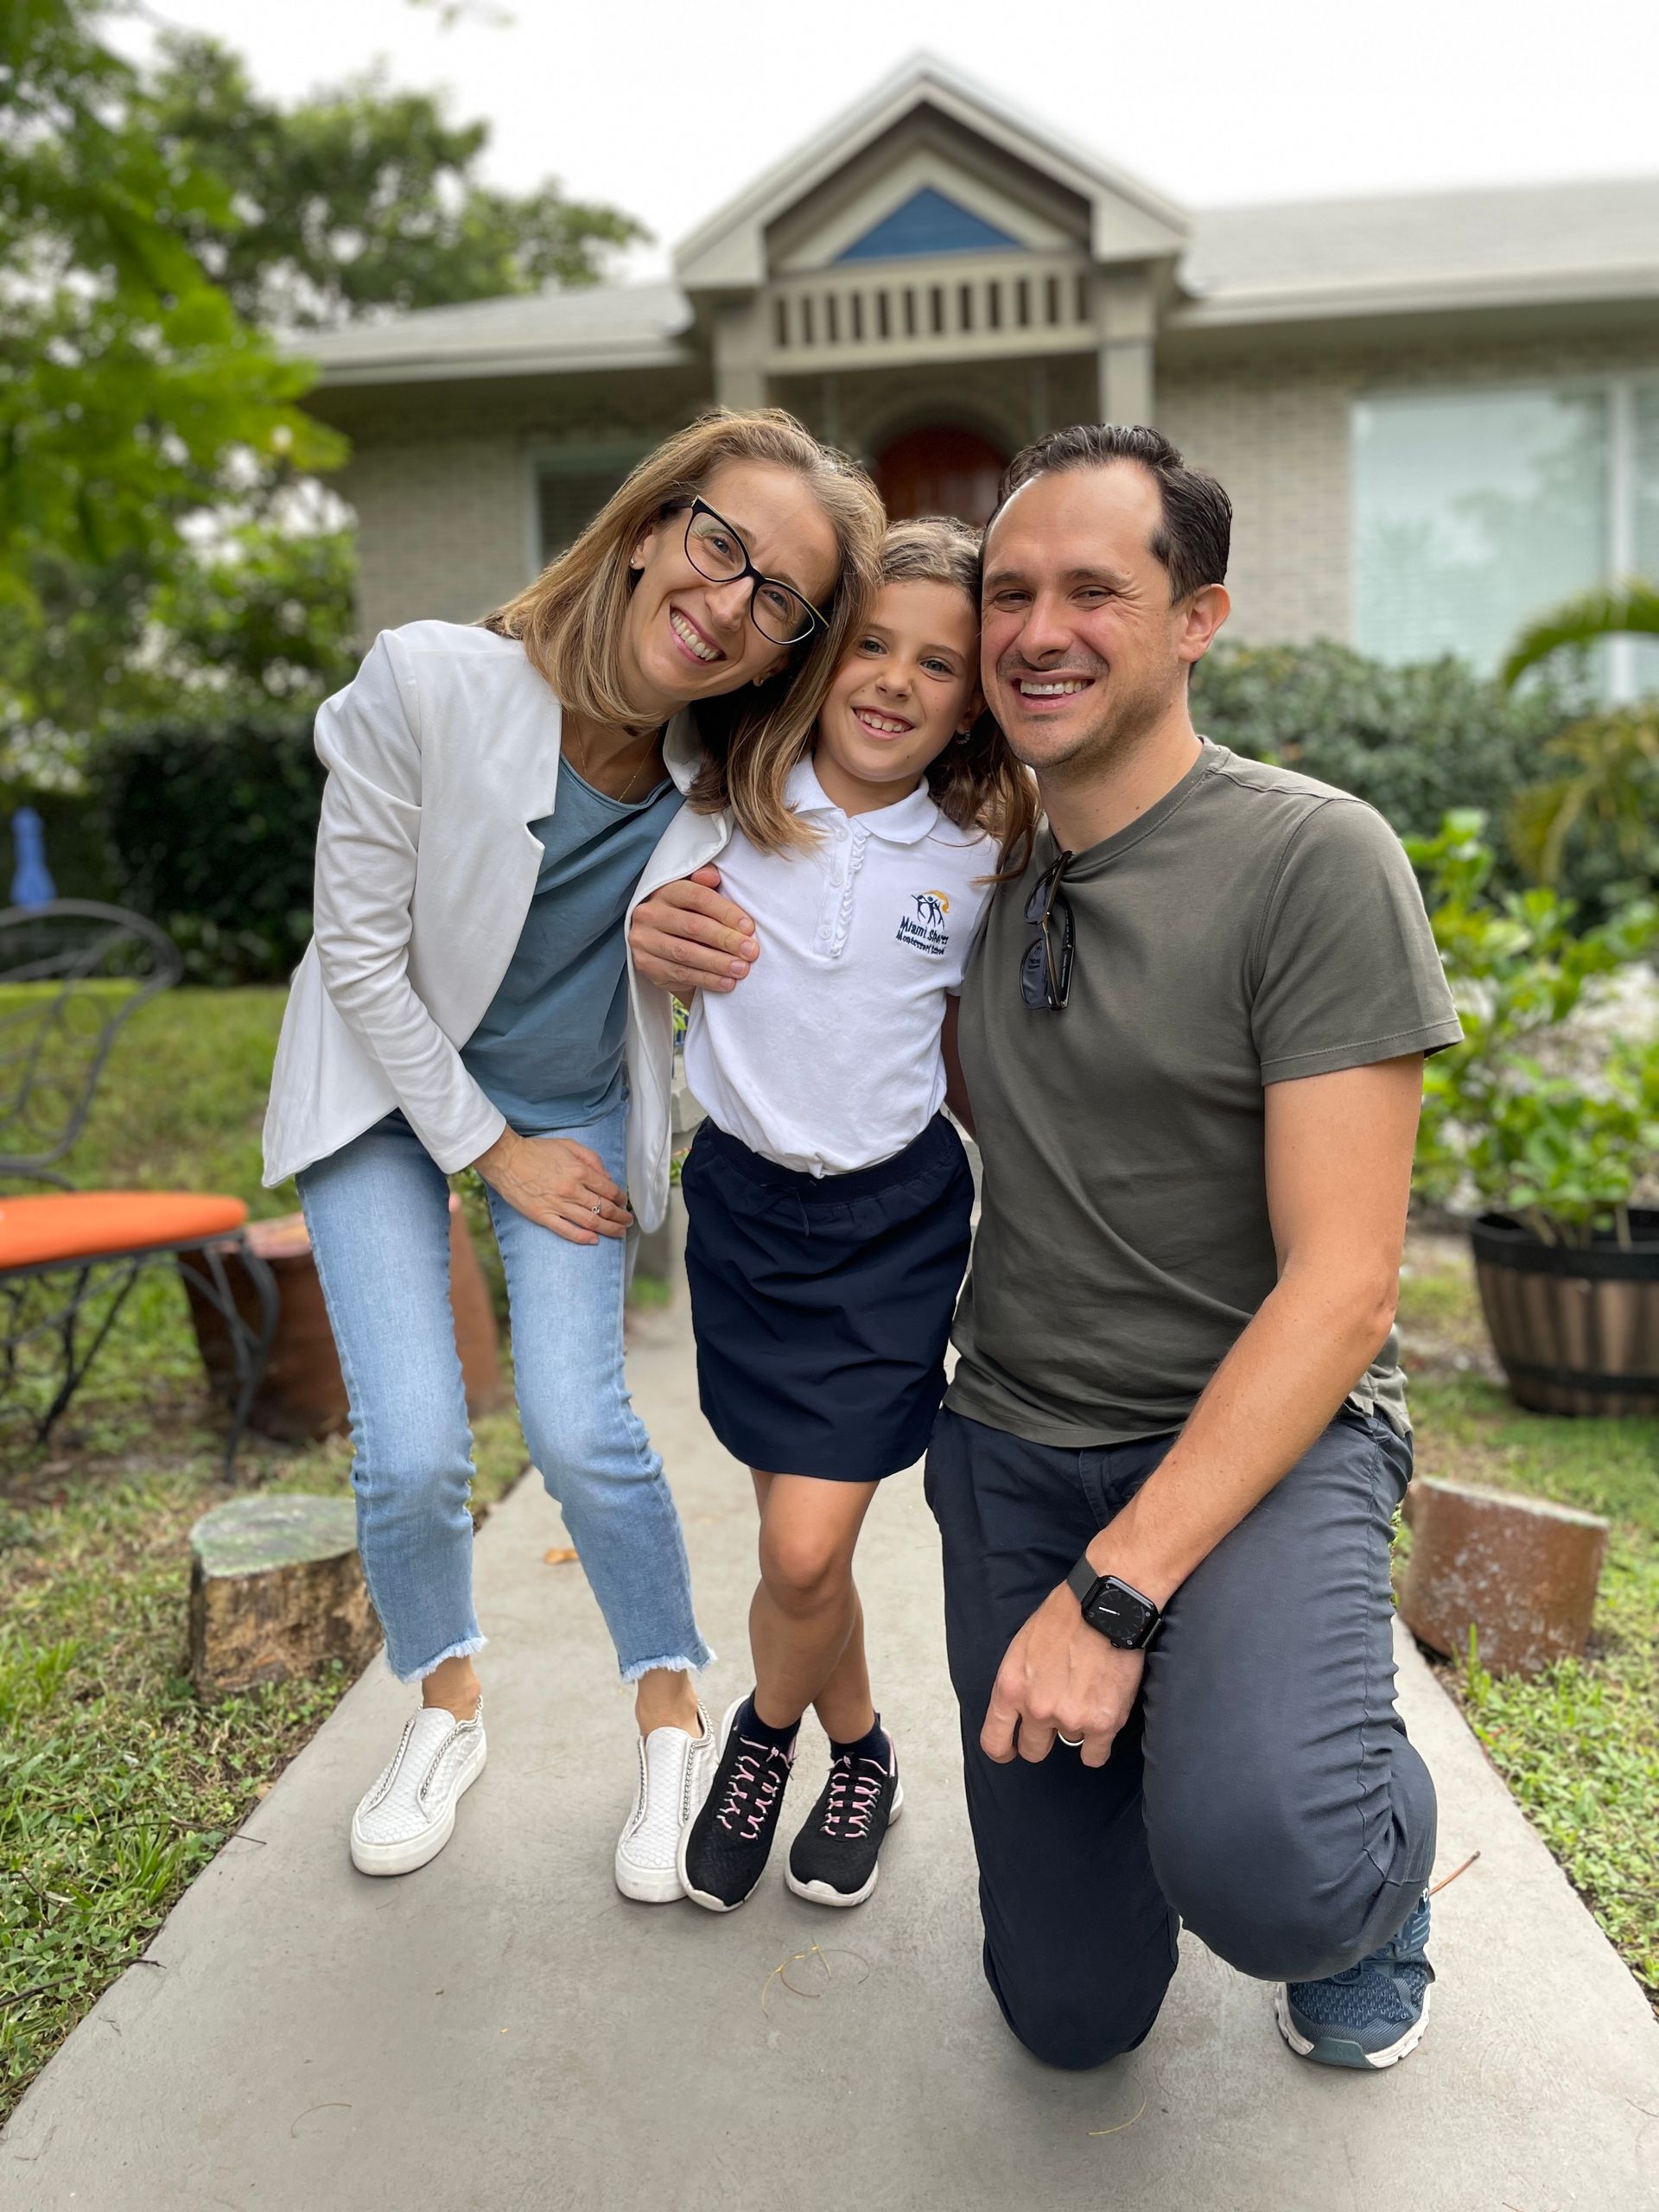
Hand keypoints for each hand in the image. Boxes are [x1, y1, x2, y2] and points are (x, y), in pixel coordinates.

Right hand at [472, 1128, 631, 1245]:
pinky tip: (594, 1240)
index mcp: (579, 1171)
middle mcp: (572, 1190)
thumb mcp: (569, 1145)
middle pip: (604, 1209)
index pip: (609, 1190)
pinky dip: (583, 1238)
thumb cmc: (537, 1150)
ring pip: (590, 1222)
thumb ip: (592, 1159)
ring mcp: (557, 1205)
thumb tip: (607, 1178)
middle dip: (620, 1217)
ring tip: (619, 1233)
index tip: (624, 1203)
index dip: (621, 1198)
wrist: (506, 1159)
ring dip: (609, 1229)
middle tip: (627, 1222)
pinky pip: (567, 1231)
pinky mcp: (543, 1216)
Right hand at [629, 866, 757, 995]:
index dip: (726, 912)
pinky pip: (680, 974)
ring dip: (718, 963)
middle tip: (751, 951)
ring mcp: (644, 940)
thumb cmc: (688, 917)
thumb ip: (705, 885)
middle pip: (693, 926)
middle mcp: (650, 913)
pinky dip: (706, 979)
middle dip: (726, 940)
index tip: (749, 927)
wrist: (661, 945)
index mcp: (665, 890)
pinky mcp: (645, 964)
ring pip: (686, 953)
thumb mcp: (696, 898)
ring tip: (742, 969)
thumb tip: (713, 875)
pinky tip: (726, 983)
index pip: (698, 897)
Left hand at [980, 1583, 1145, 1769]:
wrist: (1105, 1607)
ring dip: (1077, 1726)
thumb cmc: (1064, 1617)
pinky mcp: (1102, 1724)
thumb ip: (1020, 1683)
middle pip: (1033, 1750)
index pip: (995, 1740)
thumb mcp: (1022, 1648)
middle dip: (1043, 1739)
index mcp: (1010, 1688)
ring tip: (1089, 1693)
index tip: (1011, 1751)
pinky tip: (1103, 1721)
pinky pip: (1095, 1755)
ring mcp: (1069, 1719)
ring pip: (1070, 1742)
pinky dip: (1098, 1744)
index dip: (1003, 1750)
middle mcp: (1036, 1709)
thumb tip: (1022, 1707)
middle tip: (1059, 1716)